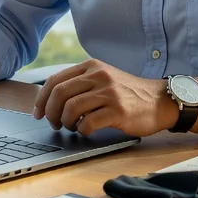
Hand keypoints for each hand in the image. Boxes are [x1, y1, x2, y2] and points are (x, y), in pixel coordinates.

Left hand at [32, 59, 177, 137]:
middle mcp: (98, 76)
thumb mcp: (103, 78)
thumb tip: (50, 100)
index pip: (55, 80)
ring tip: (72, 127)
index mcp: (90, 66)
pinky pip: (88, 122)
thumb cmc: (127, 93)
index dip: (41, 98)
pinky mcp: (118, 110)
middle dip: (51, 112)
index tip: (38, 113)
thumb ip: (80, 83)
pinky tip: (86, 131)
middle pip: (59, 94)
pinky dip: (82, 130)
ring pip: (71, 108)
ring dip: (66, 122)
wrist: (159, 101)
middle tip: (54, 124)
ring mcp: (109, 92)